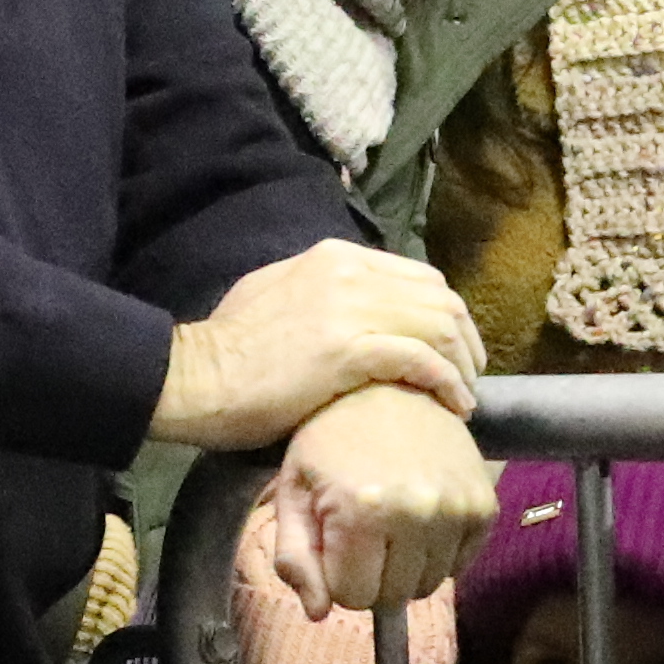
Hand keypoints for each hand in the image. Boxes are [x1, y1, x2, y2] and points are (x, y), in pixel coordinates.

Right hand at [153, 240, 480, 455]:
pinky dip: (448, 383)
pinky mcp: (349, 350)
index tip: (452, 348)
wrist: (194, 377)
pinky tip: (454, 406)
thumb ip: (319, 290)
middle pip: (440, 298)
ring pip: (440, 325)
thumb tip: (348, 307)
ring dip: (463, 364)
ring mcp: (351, 308)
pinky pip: (422, 360)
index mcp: (335, 257)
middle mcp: (350, 272)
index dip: (447, 313)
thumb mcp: (275, 293)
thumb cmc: (228, 349)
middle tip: (469, 376)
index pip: (419, 276)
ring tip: (464, 395)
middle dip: (466, 339)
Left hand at [254, 386, 498, 616]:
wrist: (391, 387)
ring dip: (406, 566)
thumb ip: (295, 556)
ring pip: (428, 585)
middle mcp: (416, 511)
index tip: (336, 541)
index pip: (353, 597)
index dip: (339, 576)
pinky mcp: (485, 504)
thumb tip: (318, 613)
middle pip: (393, 595)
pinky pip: (460, 565)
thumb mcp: (294, 489)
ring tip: (391, 519)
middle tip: (363, 530)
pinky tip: (420, 516)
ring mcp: (456, 507)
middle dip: (372, 574)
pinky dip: (438, 552)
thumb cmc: (330, 439)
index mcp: (361, 509)